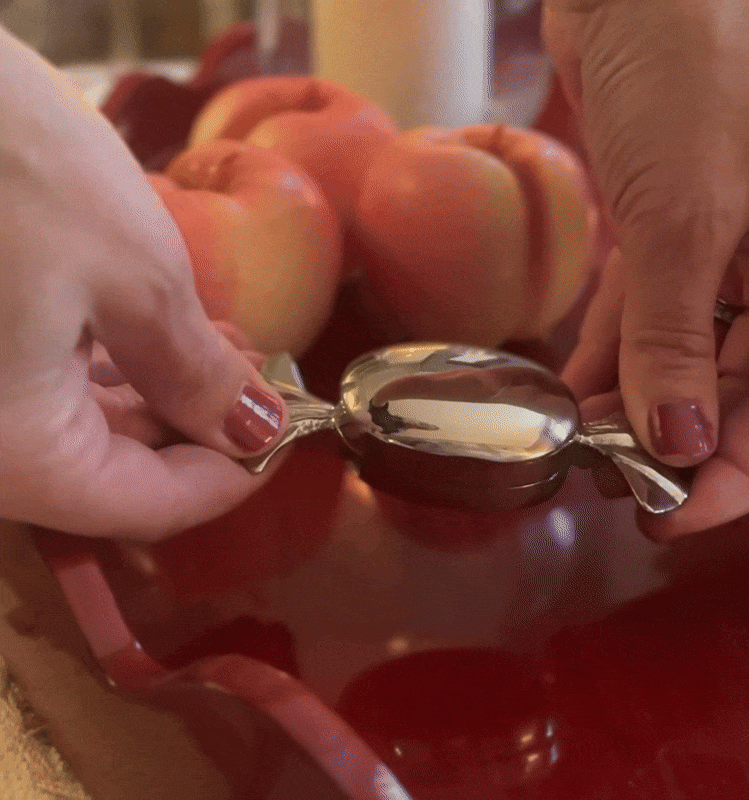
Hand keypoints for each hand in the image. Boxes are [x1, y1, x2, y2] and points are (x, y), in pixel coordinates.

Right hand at [0, 28, 286, 539]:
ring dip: (164, 398)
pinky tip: (162, 332)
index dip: (232, 479)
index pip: (147, 507)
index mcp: (14, 454)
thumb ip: (196, 371)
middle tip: (264, 385)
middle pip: (113, 477)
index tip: (287, 439)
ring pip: (82, 434)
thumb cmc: (3, 162)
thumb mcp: (132, 273)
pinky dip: (114, 372)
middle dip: (201, 431)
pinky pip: (46, 391)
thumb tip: (253, 429)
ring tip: (228, 350)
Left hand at [545, 0, 748, 535]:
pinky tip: (578, 397)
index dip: (736, 472)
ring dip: (635, 408)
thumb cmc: (691, 72)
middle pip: (736, 390)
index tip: (673, 516)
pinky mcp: (669, 239)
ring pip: (685, 360)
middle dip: (675, 444)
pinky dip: (611, 358)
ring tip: (588, 451)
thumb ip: (676, 336)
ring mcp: (725, 256)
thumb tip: (678, 442)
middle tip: (619, 490)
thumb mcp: (686, 216)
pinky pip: (644, 319)